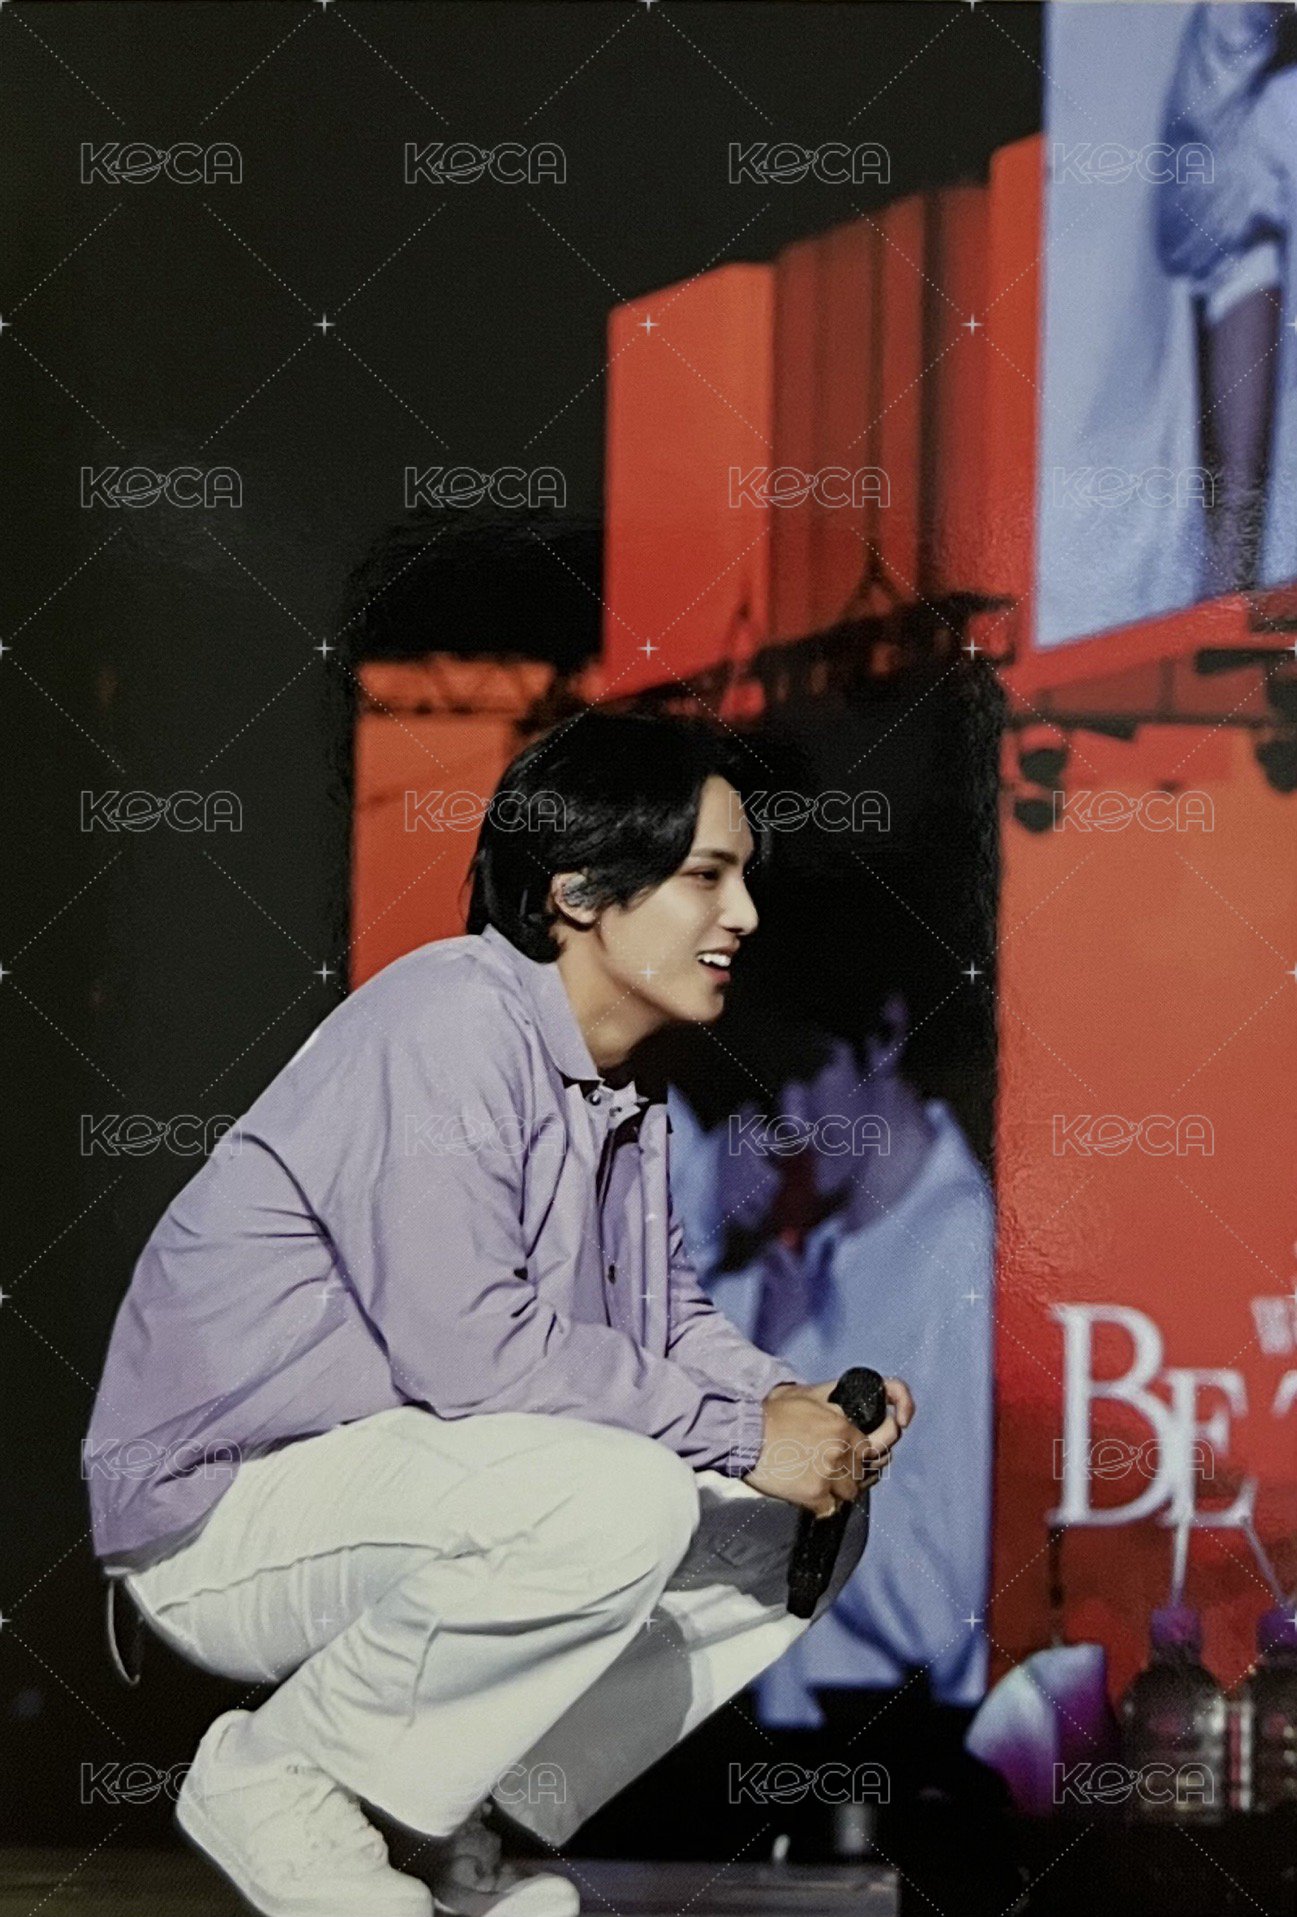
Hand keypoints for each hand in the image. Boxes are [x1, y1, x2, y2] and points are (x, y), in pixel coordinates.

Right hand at [743, 1376, 913, 1516]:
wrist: (743, 1435)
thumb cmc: (772, 1412)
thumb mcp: (809, 1393)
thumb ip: (836, 1397)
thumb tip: (854, 1399)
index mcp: (843, 1426)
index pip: (872, 1448)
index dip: (861, 1452)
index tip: (853, 1456)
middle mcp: (841, 1451)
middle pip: (861, 1473)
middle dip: (849, 1471)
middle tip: (830, 1467)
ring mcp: (829, 1475)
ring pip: (849, 1493)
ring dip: (836, 1489)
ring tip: (816, 1479)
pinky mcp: (814, 1495)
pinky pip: (830, 1509)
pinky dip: (820, 1505)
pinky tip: (805, 1491)